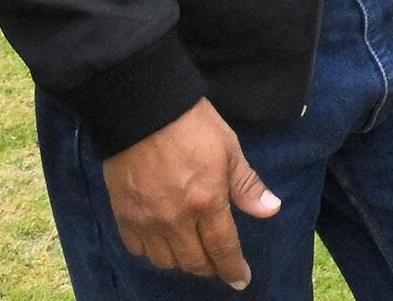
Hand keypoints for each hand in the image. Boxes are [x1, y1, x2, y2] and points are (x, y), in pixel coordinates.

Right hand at [101, 99, 280, 288]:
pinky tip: (162, 241)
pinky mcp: (123, 215)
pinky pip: (137, 248)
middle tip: (219, 264)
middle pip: (192, 261)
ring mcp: (146, 219)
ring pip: (164, 260)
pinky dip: (152, 251)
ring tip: (193, 250)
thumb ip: (246, 185)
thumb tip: (270, 210)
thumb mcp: (230, 150)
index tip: (241, 280)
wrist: (142, 112)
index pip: (222, 248)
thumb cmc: (193, 126)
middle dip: (210, 267)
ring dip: (182, 260)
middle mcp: (174, 219)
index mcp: (206, 202)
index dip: (233, 268)